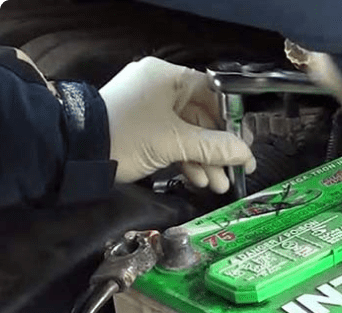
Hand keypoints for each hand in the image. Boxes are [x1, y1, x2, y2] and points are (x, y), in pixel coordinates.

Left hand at [100, 57, 255, 192]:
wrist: (74, 153)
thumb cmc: (126, 136)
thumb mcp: (174, 142)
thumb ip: (215, 148)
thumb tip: (246, 154)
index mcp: (167, 78)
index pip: (214, 94)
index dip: (232, 120)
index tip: (244, 144)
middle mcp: (160, 89)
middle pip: (203, 118)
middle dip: (219, 149)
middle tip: (236, 170)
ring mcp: (150, 110)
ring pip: (189, 134)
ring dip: (206, 160)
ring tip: (220, 185)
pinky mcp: (143, 130)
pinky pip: (173, 141)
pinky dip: (188, 160)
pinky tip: (201, 180)